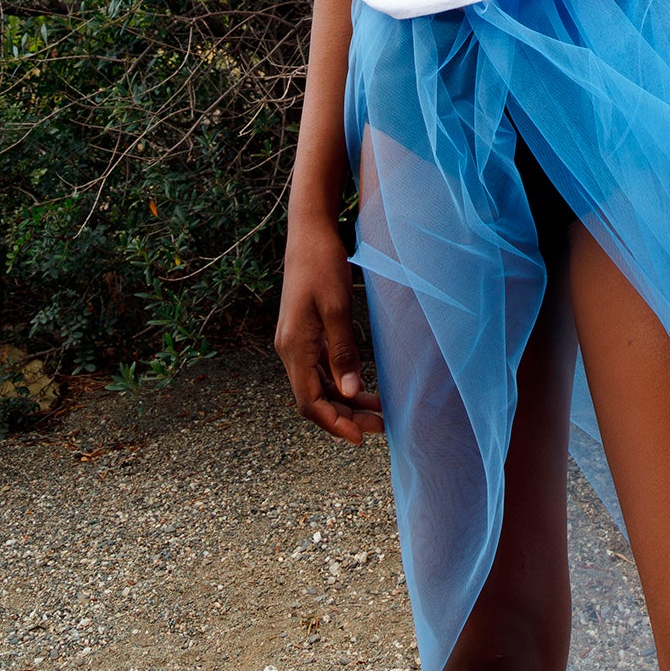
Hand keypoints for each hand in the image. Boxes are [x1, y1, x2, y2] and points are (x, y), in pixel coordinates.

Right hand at [275, 215, 382, 444]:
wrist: (309, 232)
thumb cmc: (323, 264)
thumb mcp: (337, 306)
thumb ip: (343, 350)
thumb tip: (350, 393)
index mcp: (293, 346)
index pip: (309, 402)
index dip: (334, 423)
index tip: (361, 438)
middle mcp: (289, 349)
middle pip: (314, 398)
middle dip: (344, 416)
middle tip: (380, 426)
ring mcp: (295, 341)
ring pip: (318, 385)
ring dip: (344, 401)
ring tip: (377, 411)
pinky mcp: (304, 333)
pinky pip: (320, 369)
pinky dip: (340, 381)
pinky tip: (361, 386)